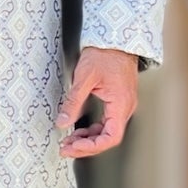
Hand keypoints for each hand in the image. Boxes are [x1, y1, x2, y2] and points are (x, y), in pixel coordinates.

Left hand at [55, 45, 139, 159]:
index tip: (74, 147)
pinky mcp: (117, 101)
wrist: (115, 39)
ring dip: (88, 139)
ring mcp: (122, 105)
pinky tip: (78, 130)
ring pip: (107, 131)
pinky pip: (106, 122)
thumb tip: (63, 122)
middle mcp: (125, 107)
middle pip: (108, 138)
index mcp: (120, 104)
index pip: (111, 137)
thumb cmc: (104, 54)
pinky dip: (92, 129)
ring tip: (68, 141)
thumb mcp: (84, 78)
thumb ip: (73, 102)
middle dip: (86, 146)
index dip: (92, 147)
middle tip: (65, 148)